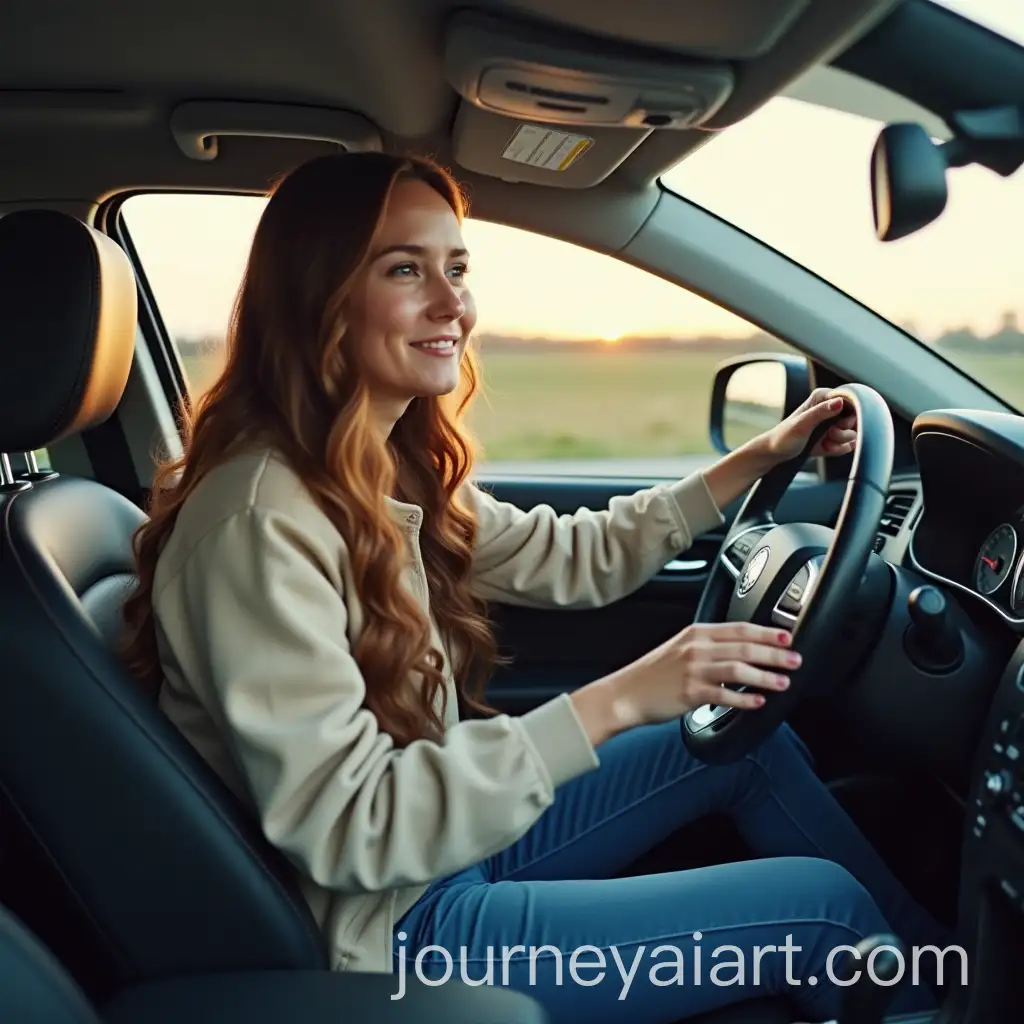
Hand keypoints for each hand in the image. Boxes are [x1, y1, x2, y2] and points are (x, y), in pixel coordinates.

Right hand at [571, 623, 800, 742]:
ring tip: (783, 683)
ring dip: (764, 676)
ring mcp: (693, 670)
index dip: (766, 632)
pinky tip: (758, 702)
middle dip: (773, 654)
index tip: (787, 636)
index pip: (739, 628)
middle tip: (795, 660)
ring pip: (737, 670)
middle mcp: (696, 648)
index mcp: (696, 633)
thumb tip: (743, 650)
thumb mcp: (681, 648)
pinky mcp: (690, 693)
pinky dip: (744, 699)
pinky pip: (723, 695)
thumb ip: (709, 646)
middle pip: (743, 648)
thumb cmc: (654, 673)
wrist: (626, 693)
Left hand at [765, 388, 857, 463]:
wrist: (775, 453)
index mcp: (823, 397)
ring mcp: (833, 422)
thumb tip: (840, 401)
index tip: (835, 425)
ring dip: (840, 442)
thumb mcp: (801, 424)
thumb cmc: (783, 437)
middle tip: (828, 435)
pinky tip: (825, 448)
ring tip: (824, 442)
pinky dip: (838, 449)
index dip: (848, 416)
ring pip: (853, 433)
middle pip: (855, 418)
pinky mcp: (834, 436)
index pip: (852, 400)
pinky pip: (848, 444)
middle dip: (843, 431)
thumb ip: (820, 412)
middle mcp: (830, 407)